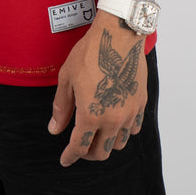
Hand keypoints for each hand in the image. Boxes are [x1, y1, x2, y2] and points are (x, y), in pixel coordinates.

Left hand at [48, 15, 147, 166]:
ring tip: (97, 135)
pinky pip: (133, 129)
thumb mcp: (67, 78)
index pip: (79, 147)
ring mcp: (129, 112)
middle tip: (80, 147)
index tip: (65, 159)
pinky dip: (123, 132)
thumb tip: (55, 129)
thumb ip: (62, 107)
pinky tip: (115, 123)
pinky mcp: (140, 103)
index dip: (70, 156)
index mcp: (91, 114)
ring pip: (118, 144)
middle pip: (101, 152)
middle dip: (88, 154)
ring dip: (106, 144)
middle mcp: (112, 119)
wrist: (118, 35)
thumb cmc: (90, 53)